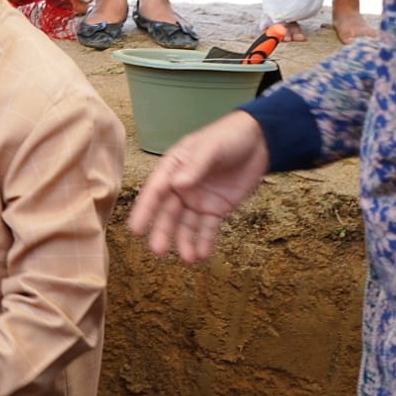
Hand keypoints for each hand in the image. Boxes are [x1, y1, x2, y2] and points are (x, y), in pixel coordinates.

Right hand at [126, 110, 269, 262]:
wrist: (260, 141)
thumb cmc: (228, 136)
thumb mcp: (211, 147)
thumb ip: (195, 166)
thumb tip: (177, 185)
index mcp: (173, 168)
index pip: (155, 191)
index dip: (144, 210)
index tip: (135, 229)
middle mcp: (181, 187)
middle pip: (168, 213)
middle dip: (163, 232)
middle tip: (158, 252)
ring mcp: (198, 200)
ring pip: (186, 225)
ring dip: (184, 242)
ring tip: (189, 259)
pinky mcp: (217, 209)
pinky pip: (208, 229)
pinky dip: (205, 242)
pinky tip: (202, 256)